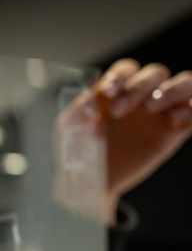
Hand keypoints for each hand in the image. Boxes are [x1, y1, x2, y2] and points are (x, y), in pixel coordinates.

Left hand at [56, 59, 191, 223]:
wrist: (92, 181)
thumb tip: (91, 104)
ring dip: (173, 89)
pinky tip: (174, 122)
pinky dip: (191, 110)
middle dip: (139, 86)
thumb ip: (78, 112)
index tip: (109, 92)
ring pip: (186, 82)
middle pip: (155, 73)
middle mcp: (142, 96)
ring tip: (152, 108)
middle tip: (119, 111)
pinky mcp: (174, 133)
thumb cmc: (79, 150)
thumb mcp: (70, 129)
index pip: (127, 70)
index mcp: (117, 90)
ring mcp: (161, 113)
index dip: (121, 76)